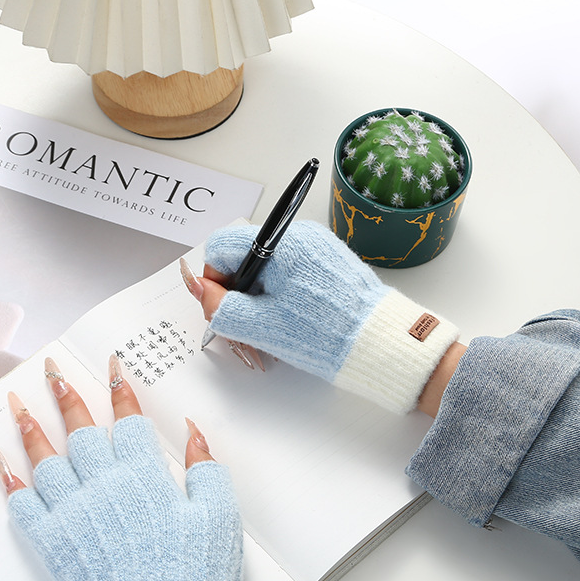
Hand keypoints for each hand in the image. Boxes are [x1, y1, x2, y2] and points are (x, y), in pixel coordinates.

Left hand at [0, 354, 254, 580]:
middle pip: (80, 429)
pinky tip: (3, 461)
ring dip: (30, 426)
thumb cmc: (197, 573)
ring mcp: (73, 514)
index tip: (112, 366)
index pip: (127, 419)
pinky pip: (22, 505)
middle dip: (65, 394)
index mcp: (143, 475)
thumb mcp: (221, 514)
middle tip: (52, 370)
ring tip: (17, 402)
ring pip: (45, 458)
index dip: (120, 389)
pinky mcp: (54, 545)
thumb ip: (206, 466)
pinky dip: (10, 480)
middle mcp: (103, 486)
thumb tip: (192, 430)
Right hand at [188, 220, 460, 413]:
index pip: (221, 246)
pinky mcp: (329, 263)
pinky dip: (281, 295)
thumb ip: (220, 306)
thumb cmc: (325, 335)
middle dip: (237, 292)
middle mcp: (299, 236)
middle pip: (244, 257)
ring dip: (258, 297)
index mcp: (280, 243)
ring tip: (272, 329)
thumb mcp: (260, 326)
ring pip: (266, 267)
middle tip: (245, 327)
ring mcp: (317, 247)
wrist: (381, 344)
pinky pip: (290, 273)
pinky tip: (291, 321)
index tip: (224, 309)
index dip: (214, 280)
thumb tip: (198, 288)